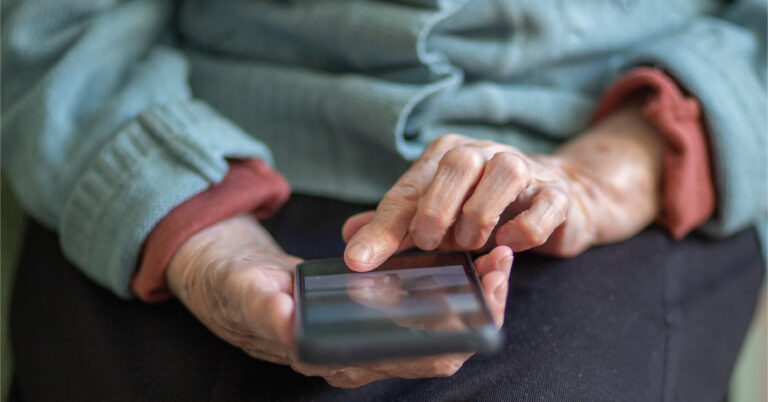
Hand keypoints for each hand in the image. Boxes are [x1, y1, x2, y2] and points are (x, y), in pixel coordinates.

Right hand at [168, 214, 512, 387]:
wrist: (233, 282)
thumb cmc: (238, 291)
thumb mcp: (245, 295)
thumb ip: (264, 311)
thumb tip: (288, 325)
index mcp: (338, 359)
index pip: (414, 361)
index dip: (456, 334)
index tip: (482, 294)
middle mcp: (363, 357)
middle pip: (442, 348)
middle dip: (480, 312)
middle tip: (500, 267)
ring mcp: (372, 338)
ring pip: (442, 330)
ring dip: (474, 297)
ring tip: (497, 255)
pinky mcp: (376, 316)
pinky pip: (426, 309)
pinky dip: (453, 284)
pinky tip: (467, 253)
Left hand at [343, 102, 663, 269]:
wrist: (556, 199)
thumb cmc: (483, 208)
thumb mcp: (434, 216)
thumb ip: (395, 226)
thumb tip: (350, 238)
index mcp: (446, 155)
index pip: (409, 187)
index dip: (384, 227)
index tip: (360, 261)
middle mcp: (484, 152)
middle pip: (457, 164)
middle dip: (437, 209)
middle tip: (430, 243)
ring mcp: (525, 168)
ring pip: (505, 174)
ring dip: (481, 216)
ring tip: (470, 244)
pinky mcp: (556, 194)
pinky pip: (545, 205)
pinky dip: (524, 229)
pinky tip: (508, 244)